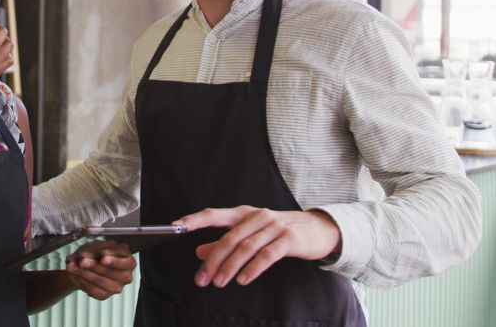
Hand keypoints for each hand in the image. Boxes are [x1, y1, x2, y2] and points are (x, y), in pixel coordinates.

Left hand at [64, 241, 136, 299]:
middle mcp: (126, 276)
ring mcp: (116, 287)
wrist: (85, 264)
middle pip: (112, 273)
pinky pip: (93, 290)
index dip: (114, 260)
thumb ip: (91, 251)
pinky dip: (81, 280)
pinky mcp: (104, 295)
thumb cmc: (95, 253)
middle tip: (82, 261)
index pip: (124, 262)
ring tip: (73, 266)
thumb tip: (83, 255)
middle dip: (95, 266)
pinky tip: (75, 273)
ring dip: (85, 274)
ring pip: (102, 282)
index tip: (103, 258)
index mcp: (129, 261)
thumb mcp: (96, 246)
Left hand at [175, 207, 340, 287]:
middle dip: (212, 260)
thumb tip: (199, 252)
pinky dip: (253, 268)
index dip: (195, 219)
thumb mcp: (251, 233)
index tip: (176, 225)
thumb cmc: (280, 231)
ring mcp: (274, 226)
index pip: (215, 214)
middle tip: (201, 279)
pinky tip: (242, 279)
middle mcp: (257, 216)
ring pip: (246, 247)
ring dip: (230, 266)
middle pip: (229, 238)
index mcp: (244, 213)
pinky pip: (267, 255)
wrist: (320, 229)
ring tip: (219, 282)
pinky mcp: (289, 239)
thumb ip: (224, 243)